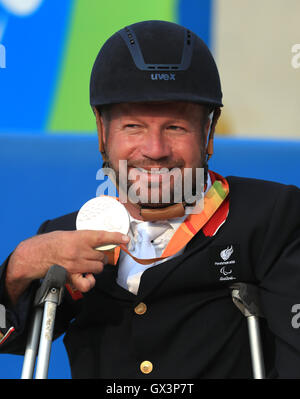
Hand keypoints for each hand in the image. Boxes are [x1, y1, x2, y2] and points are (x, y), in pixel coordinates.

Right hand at [5, 230, 129, 304]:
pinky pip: (88, 283)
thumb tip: (98, 241)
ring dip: (97, 266)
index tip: (125, 238)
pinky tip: (87, 277)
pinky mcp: (72, 277)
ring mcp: (77, 265)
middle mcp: (79, 251)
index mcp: (79, 237)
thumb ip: (83, 238)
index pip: (102, 237)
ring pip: (98, 267)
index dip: (116, 237)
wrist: (34, 255)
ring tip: (89, 264)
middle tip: (96, 254)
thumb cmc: (50, 243)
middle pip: (102, 256)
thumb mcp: (68, 234)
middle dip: (102, 256)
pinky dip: (90, 281)